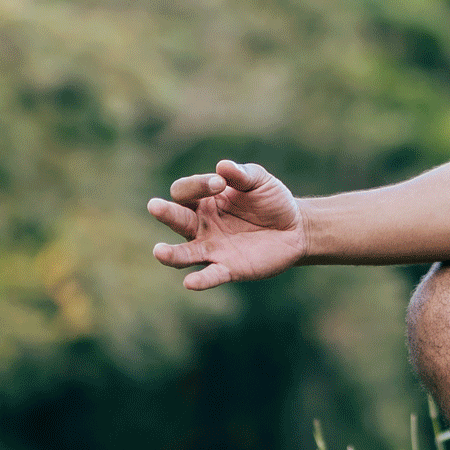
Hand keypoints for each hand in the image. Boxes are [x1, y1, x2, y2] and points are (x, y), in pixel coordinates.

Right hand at [147, 159, 305, 289]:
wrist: (295, 228)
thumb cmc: (270, 200)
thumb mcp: (259, 181)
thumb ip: (241, 174)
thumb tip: (222, 166)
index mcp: (204, 201)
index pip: (186, 192)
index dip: (198, 185)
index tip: (220, 183)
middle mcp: (201, 226)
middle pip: (177, 219)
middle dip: (166, 212)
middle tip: (154, 206)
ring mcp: (213, 249)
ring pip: (185, 253)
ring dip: (172, 253)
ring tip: (159, 251)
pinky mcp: (229, 269)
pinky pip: (211, 275)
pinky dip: (201, 280)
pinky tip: (190, 283)